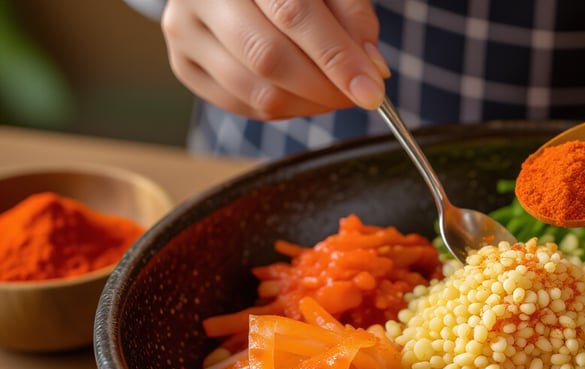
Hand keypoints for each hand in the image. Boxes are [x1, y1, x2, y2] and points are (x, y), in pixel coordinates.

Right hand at [162, 0, 389, 119]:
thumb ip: (353, 16)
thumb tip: (371, 70)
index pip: (293, 14)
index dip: (337, 57)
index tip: (372, 89)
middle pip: (268, 57)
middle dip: (324, 88)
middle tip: (357, 95)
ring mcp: (184, 30)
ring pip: (255, 90)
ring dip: (308, 104)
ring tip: (334, 93)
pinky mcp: (184, 65)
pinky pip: (242, 106)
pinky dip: (284, 110)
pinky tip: (303, 95)